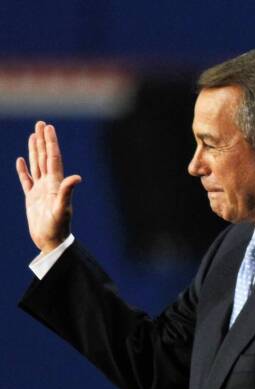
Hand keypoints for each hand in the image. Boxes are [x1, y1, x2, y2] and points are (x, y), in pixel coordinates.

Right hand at [16, 121, 81, 252]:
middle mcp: (49, 184)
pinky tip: (21, 161)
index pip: (53, 158)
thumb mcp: (62, 209)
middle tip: (41, 124)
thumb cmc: (58, 228)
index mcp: (55, 184)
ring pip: (36, 165)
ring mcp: (40, 191)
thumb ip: (67, 192)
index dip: (51, 142)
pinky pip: (26, 181)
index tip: (48, 127)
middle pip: (45, 157)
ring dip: (34, 151)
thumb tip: (77, 177)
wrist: (51, 242)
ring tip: (33, 136)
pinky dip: (23, 170)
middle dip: (43, 140)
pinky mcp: (31, 199)